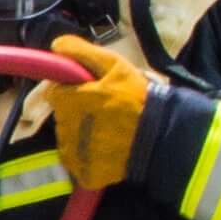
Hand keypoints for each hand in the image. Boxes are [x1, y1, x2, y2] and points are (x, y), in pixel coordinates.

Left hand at [42, 31, 152, 193]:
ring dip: (82, 134)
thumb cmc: (139, 96)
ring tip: (110, 130)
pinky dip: (88, 158)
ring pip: (68, 140)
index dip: (72, 91)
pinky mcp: (86, 174)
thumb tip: (56, 45)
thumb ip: (82, 53)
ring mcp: (76, 154)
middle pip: (62, 117)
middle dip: (77, 111)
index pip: (55, 93)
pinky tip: (108, 150)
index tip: (91, 92)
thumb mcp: (114, 65)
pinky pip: (78, 164)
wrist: (164, 133)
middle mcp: (67, 128)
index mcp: (70, 100)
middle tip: (105, 111)